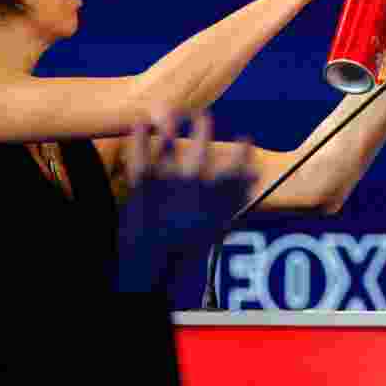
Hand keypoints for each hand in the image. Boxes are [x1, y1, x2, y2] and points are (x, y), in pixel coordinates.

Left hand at [117, 111, 253, 292]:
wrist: (148, 273)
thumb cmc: (179, 260)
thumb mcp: (210, 235)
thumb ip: (228, 209)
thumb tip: (248, 183)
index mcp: (211, 205)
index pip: (233, 174)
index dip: (241, 154)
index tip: (247, 138)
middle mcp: (191, 191)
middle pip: (200, 154)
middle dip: (204, 132)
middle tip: (206, 115)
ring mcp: (164, 187)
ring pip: (169, 148)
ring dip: (170, 127)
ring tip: (172, 111)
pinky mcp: (141, 187)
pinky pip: (139, 156)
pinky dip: (138, 139)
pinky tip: (139, 123)